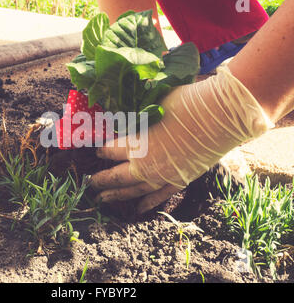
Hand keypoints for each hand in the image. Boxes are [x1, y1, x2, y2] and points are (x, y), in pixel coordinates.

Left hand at [90, 67, 273, 214]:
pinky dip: (148, 203)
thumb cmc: (186, 103)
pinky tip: (138, 209)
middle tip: (89, 184)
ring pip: (134, 190)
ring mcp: (164, 176)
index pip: (111, 150)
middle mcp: (146, 164)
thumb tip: (123, 113)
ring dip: (117, 195)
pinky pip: (160, 196)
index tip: (96, 152)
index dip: (101, 151)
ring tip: (103, 200)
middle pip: (117, 176)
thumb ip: (136, 114)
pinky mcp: (180, 180)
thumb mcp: (153, 104)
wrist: (222, 114)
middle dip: (101, 180)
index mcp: (136, 144)